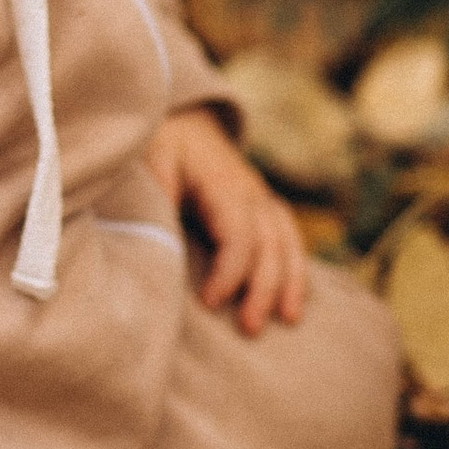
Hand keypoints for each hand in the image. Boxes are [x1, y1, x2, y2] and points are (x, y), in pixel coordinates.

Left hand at [152, 104, 307, 336]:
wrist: (183, 119)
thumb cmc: (164, 143)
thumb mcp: (152, 159)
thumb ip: (157, 193)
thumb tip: (160, 236)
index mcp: (224, 183)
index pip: (239, 234)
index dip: (230, 272)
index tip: (209, 302)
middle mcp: (253, 192)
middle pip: (270, 245)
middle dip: (264, 289)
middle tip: (249, 328)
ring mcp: (263, 199)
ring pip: (289, 243)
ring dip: (291, 283)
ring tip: (289, 321)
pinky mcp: (265, 208)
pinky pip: (290, 239)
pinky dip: (297, 269)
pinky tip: (294, 301)